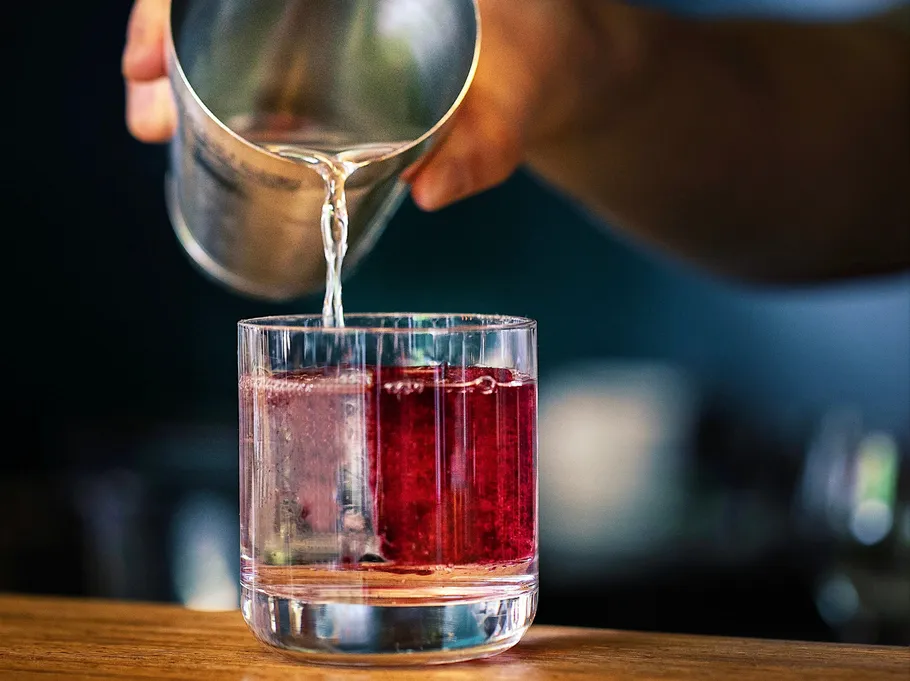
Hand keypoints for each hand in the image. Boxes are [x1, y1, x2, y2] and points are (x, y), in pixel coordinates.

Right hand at [122, 0, 624, 204]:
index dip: (177, 2)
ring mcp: (338, 3)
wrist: (565, 59)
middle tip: (144, 109)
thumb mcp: (518, 105)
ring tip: (154, 120)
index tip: (151, 54)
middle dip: (165, 35)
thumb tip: (429, 193)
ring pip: (233, 12)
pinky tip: (195, 111)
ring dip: (180, 62)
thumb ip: (486, 148)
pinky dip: (218, 70)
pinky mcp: (337, 33)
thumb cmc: (545, 63)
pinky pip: (262, 38)